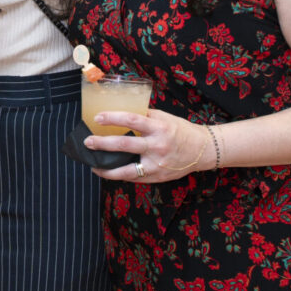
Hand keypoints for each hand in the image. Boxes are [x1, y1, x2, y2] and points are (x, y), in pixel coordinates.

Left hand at [84, 108, 215, 182]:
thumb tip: (119, 112)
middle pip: (124, 144)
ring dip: (106, 168)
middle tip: (88, 142)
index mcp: (158, 127)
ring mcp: (157, 164)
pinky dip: (120, 175)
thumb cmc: (180, 130)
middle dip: (102, 143)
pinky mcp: (157, 177)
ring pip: (127, 170)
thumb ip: (144, 116)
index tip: (97, 118)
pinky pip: (134, 178)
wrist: (202, 150)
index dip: (112, 118)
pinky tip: (109, 172)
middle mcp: (157, 146)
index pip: (131, 120)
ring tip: (93, 165)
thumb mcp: (164, 118)